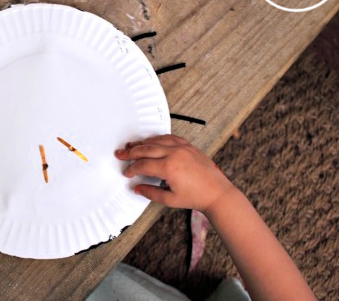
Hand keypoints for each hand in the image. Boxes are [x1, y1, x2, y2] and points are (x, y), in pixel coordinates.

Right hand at [115, 134, 235, 212]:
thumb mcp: (170, 200)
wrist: (217, 192)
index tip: (127, 172)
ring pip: (156, 141)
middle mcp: (175, 154)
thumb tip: (137, 188)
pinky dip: (158, 139)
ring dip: (142, 143)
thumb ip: (151, 193)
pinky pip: (169, 137)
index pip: (143, 165)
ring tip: (132, 146)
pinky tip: (151, 141)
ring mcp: (182, 148)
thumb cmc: (197, 196)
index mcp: (169, 168)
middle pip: (146, 149)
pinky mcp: (188, 146)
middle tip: (121, 154)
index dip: (132, 169)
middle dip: (131, 152)